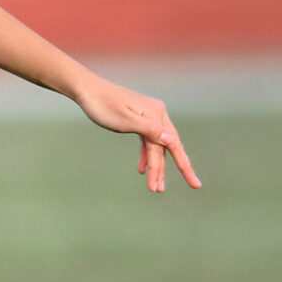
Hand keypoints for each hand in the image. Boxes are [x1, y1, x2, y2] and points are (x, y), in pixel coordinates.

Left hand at [74, 75, 201, 192]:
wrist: (86, 90)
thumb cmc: (103, 106)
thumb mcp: (125, 121)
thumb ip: (149, 131)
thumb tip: (172, 140)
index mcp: (157, 114)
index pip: (173, 145)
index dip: (184, 167)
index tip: (195, 184)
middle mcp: (156, 114)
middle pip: (165, 148)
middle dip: (162, 171)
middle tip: (159, 191)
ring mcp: (148, 116)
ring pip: (155, 146)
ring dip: (153, 166)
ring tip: (153, 187)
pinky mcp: (138, 119)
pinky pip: (147, 141)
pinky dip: (145, 155)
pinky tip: (141, 169)